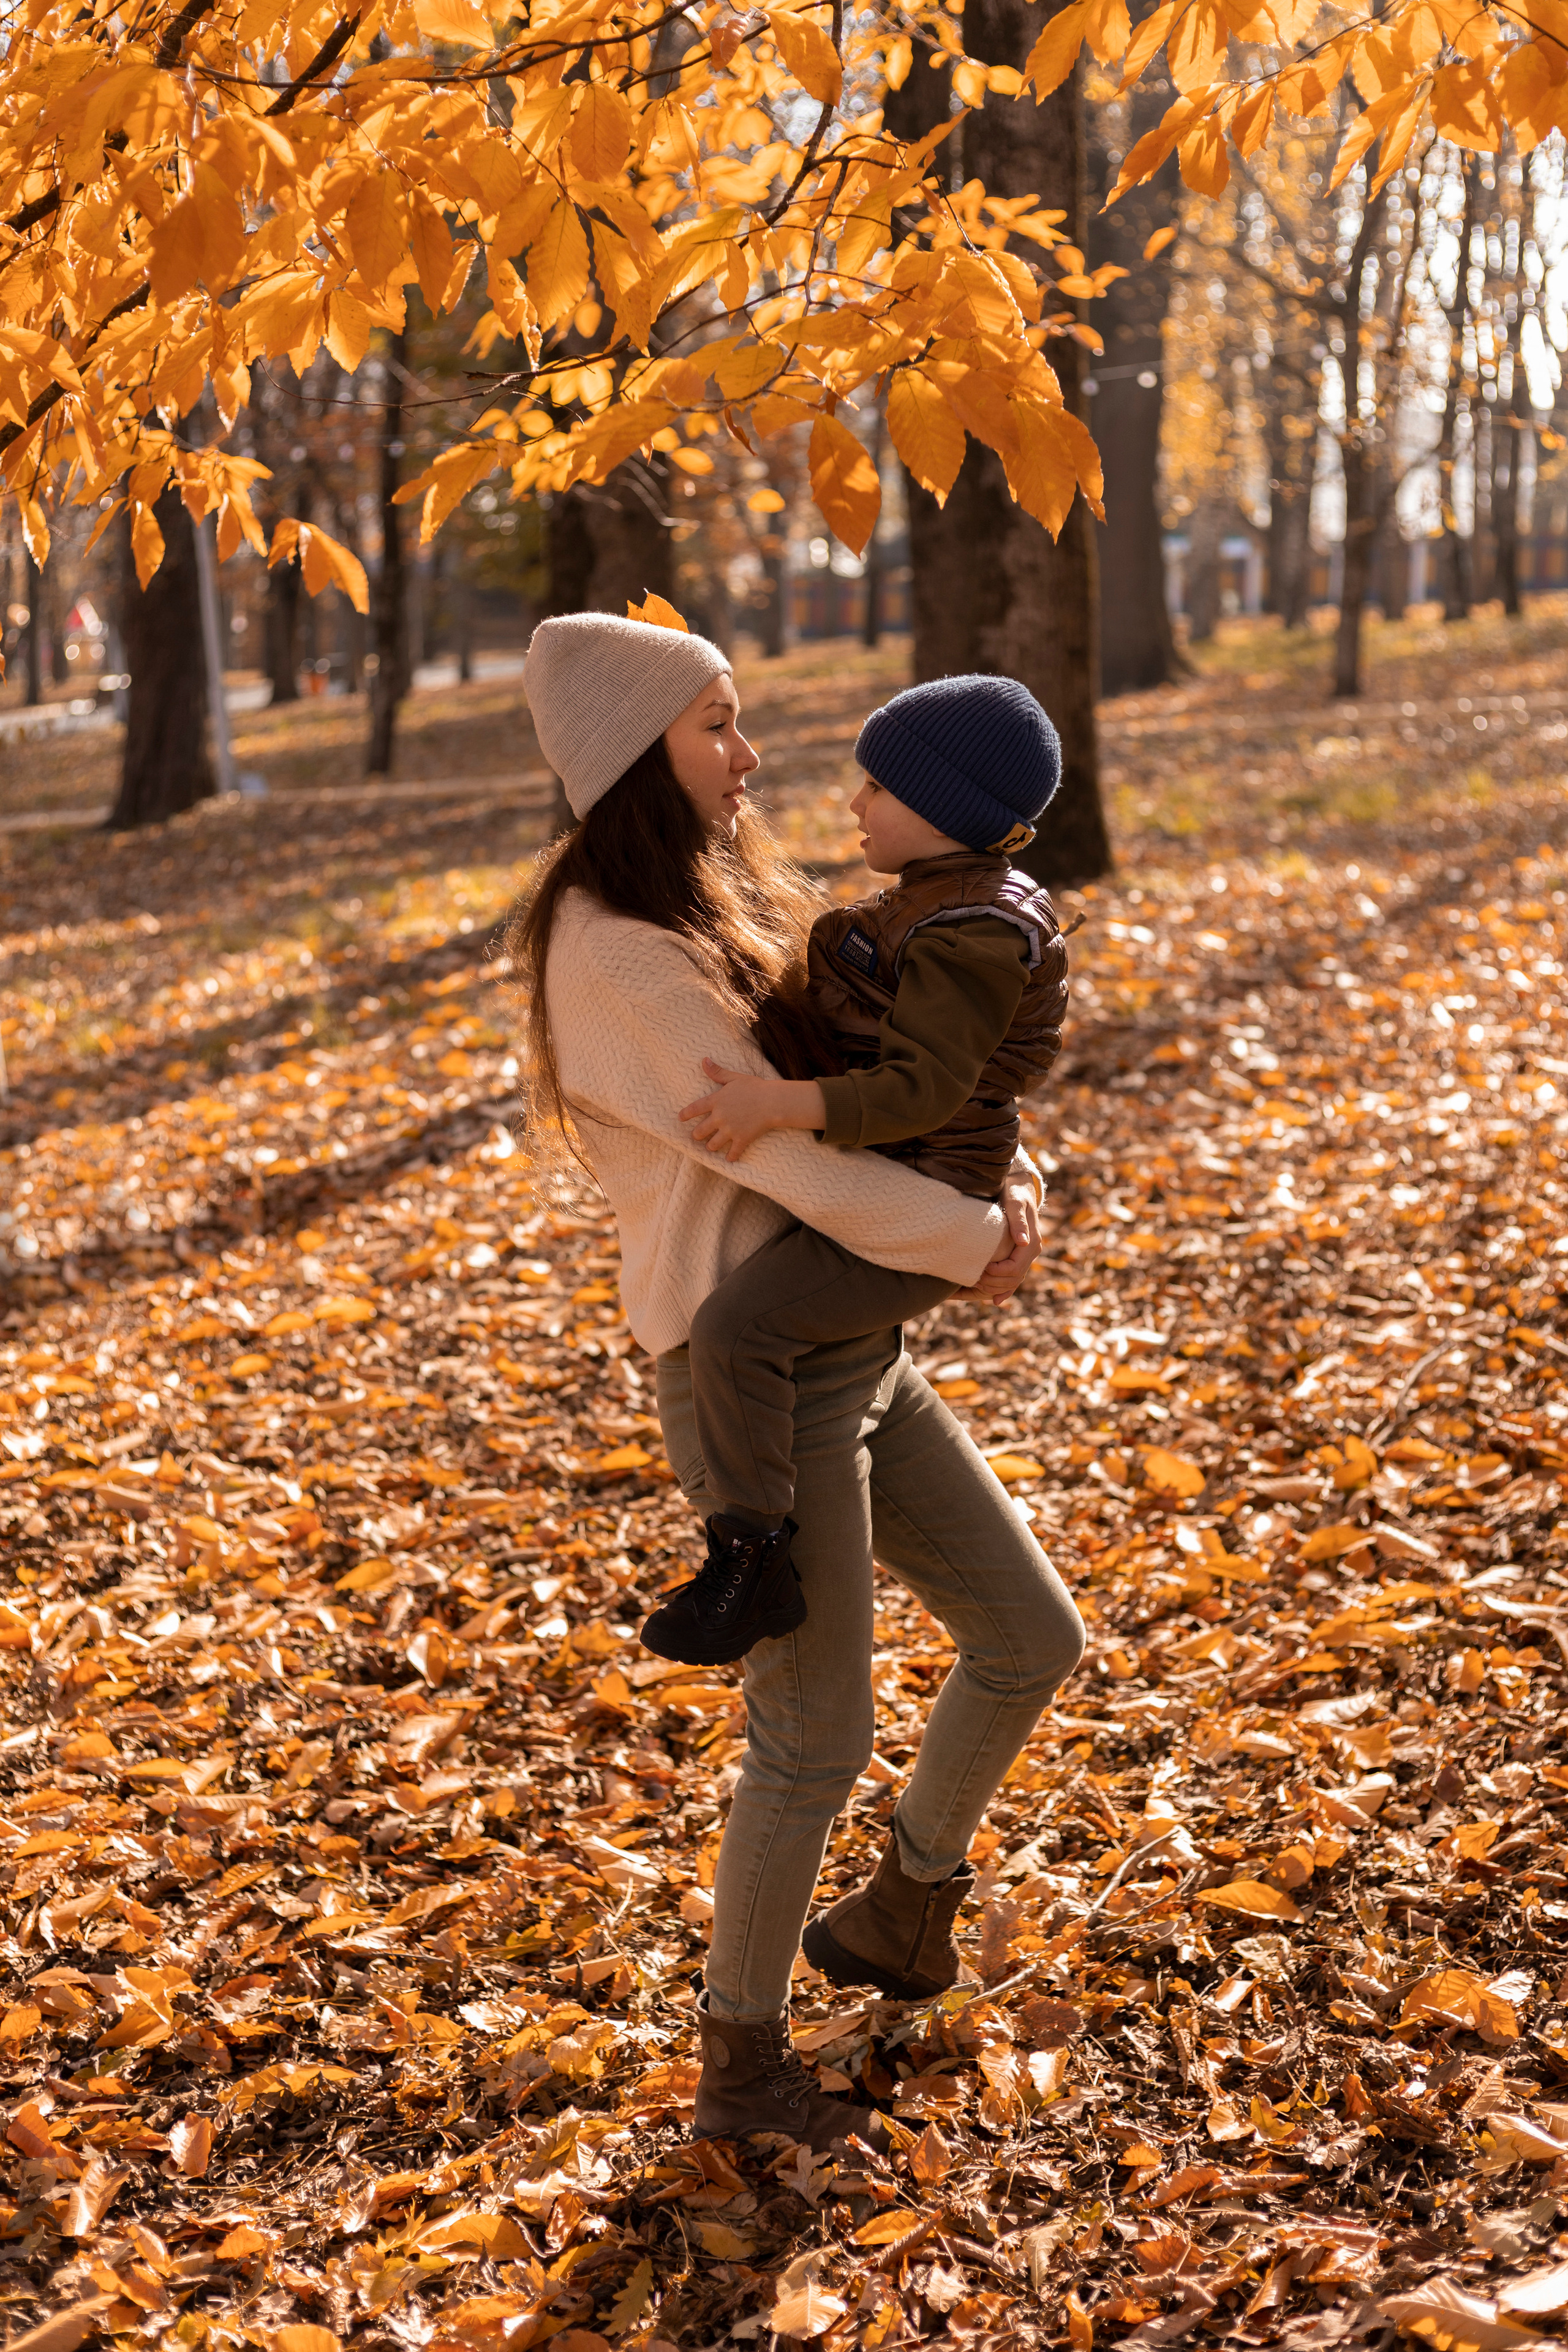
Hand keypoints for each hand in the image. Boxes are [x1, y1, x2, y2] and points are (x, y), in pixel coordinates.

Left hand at [679, 1060, 777, 1161]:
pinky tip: (729, 1158)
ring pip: (712, 1145)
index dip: (685, 1114)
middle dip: (696, 1135)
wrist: (772, 1101)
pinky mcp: (741, 1140)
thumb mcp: (734, 1077)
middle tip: (697, 1136)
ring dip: (710, 1147)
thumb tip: (704, 1060)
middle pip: (700, 1132)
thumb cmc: (755, 1087)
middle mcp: (719, 1117)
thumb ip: (718, 1072)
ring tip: (711, 1147)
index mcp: (716, 1101)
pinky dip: (730, 1157)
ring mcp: (730, 1130)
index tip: (680, 1118)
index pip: (694, 1109)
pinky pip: (732, 1153)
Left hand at [955, 1174, 1042, 1304]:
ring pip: (1014, 1281)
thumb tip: (1022, 1241)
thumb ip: (1018, 1221)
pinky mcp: (1019, 1255)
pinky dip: (1005, 1290)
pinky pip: (1014, 1277)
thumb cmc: (1014, 1192)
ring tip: (976, 1285)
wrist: (1019, 1186)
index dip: (997, 1274)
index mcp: (1032, 1243)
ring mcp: (1026, 1254)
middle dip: (993, 1283)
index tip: (980, 1269)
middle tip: (973, 1279)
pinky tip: (995, 1300)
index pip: (1014, 1269)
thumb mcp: (1015, 1202)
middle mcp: (1032, 1251)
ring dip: (996, 1288)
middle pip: (1014, 1279)